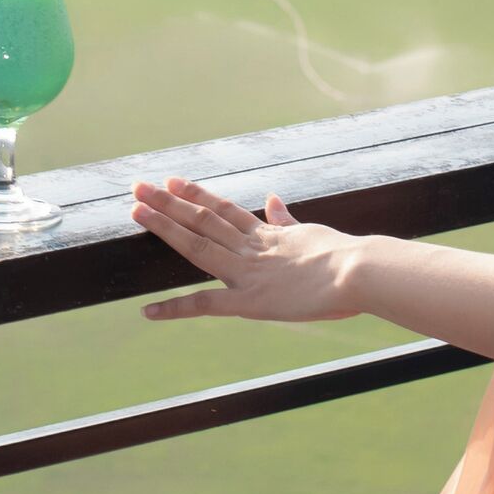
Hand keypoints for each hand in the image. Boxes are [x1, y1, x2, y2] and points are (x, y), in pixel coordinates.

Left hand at [131, 176, 364, 321]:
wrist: (358, 272)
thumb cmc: (347, 257)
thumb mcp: (314, 232)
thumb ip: (287, 220)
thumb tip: (273, 198)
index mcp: (269, 234)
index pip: (224, 210)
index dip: (196, 195)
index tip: (173, 181)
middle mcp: (252, 247)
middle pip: (202, 219)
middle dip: (167, 202)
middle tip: (138, 186)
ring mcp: (247, 272)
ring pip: (197, 244)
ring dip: (164, 227)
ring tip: (135, 210)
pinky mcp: (249, 301)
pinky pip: (205, 305)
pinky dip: (175, 309)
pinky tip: (148, 312)